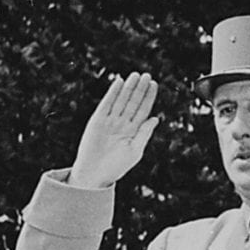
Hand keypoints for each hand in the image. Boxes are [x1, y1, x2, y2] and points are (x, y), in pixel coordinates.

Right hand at [68, 74, 160, 189]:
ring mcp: (110, 121)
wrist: (94, 173)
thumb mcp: (135, 150)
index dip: (148, 97)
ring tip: (135, 76)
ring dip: (128, 88)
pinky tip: (119, 82)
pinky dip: (113, 93)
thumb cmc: (116, 166)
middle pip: (133, 102)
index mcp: (134, 131)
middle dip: (140, 89)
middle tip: (147, 75)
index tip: (154, 85)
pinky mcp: (97, 120)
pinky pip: (106, 103)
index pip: (143, 110)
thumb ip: (144, 134)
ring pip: (121, 100)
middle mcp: (122, 123)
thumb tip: (155, 118)